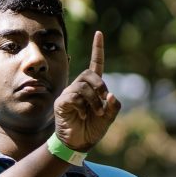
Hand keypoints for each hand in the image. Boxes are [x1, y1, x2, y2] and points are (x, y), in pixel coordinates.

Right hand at [54, 31, 119, 152]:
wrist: (79, 143)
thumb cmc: (92, 129)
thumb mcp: (109, 118)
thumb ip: (114, 107)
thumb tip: (111, 95)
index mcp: (92, 88)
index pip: (96, 65)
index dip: (98, 50)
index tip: (99, 33)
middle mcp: (79, 88)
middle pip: (89, 74)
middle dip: (100, 86)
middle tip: (104, 101)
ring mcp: (69, 94)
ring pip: (82, 86)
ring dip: (94, 100)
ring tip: (96, 113)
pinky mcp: (61, 103)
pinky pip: (73, 97)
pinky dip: (82, 106)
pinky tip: (84, 115)